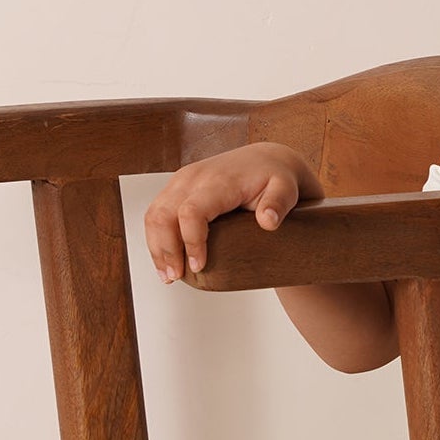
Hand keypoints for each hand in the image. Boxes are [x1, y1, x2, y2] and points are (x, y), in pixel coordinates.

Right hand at [143, 143, 318, 283]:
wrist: (265, 162)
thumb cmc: (274, 179)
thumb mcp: (285, 188)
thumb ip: (278, 203)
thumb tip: (268, 222)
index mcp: (217, 181)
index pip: (192, 211)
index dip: (191, 241)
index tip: (198, 266)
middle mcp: (193, 178)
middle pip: (164, 214)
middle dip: (166, 249)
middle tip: (175, 277)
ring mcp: (180, 182)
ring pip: (154, 215)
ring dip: (156, 248)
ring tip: (168, 276)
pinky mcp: (176, 189)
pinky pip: (155, 214)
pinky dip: (156, 240)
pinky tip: (164, 262)